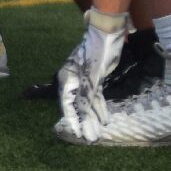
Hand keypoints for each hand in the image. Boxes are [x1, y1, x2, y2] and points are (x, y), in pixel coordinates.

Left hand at [57, 9, 128, 140]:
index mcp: (67, 75)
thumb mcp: (89, 66)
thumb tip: (90, 92)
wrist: (102, 31)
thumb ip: (87, 80)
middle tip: (85, 139)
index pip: (68, 100)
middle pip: (73, 105)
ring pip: (83, 104)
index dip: (72, 116)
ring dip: (90, 121)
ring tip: (93, 137)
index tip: (76, 131)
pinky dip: (97, 109)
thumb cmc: (96, 47)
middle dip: (80, 124)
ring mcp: (81, 76)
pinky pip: (93, 96)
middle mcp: (71, 77)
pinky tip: (103, 120)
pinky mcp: (92, 75)